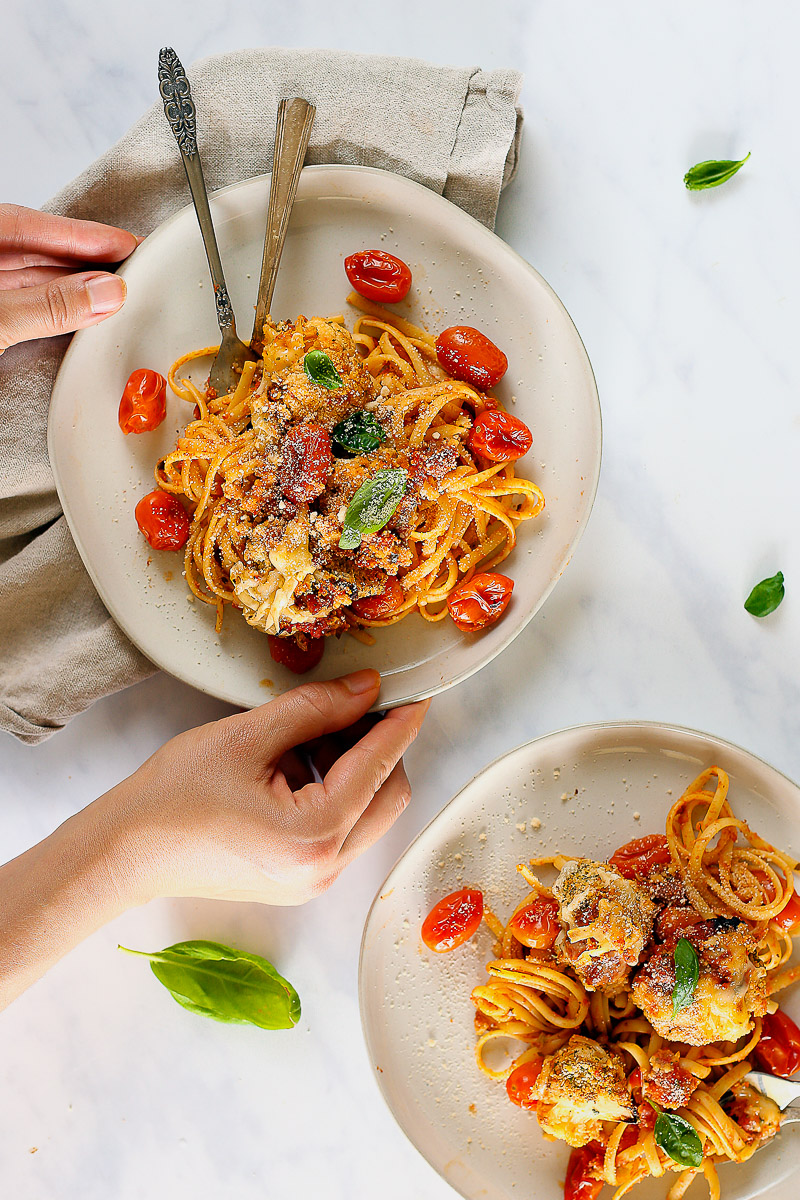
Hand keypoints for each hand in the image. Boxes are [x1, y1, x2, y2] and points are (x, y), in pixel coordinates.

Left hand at [0, 203, 137, 351]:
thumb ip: (49, 305)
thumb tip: (103, 292)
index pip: (30, 226)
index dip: (83, 234)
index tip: (125, 243)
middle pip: (38, 250)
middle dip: (87, 259)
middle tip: (130, 265)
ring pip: (33, 278)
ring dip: (76, 285)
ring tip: (113, 291)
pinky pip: (27, 304)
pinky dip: (58, 306)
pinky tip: (80, 310)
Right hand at [0, 671, 428, 1007]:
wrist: (125, 851)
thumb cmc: (174, 794)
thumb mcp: (247, 736)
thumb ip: (316, 709)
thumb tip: (368, 688)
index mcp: (315, 834)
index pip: (380, 766)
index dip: (400, 723)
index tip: (416, 692)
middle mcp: (324, 868)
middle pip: (387, 796)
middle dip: (377, 747)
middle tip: (348, 706)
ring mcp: (314, 882)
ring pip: (366, 814)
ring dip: (352, 769)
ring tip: (303, 736)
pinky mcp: (299, 882)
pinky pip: (341, 830)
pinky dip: (333, 793)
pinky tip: (293, 767)